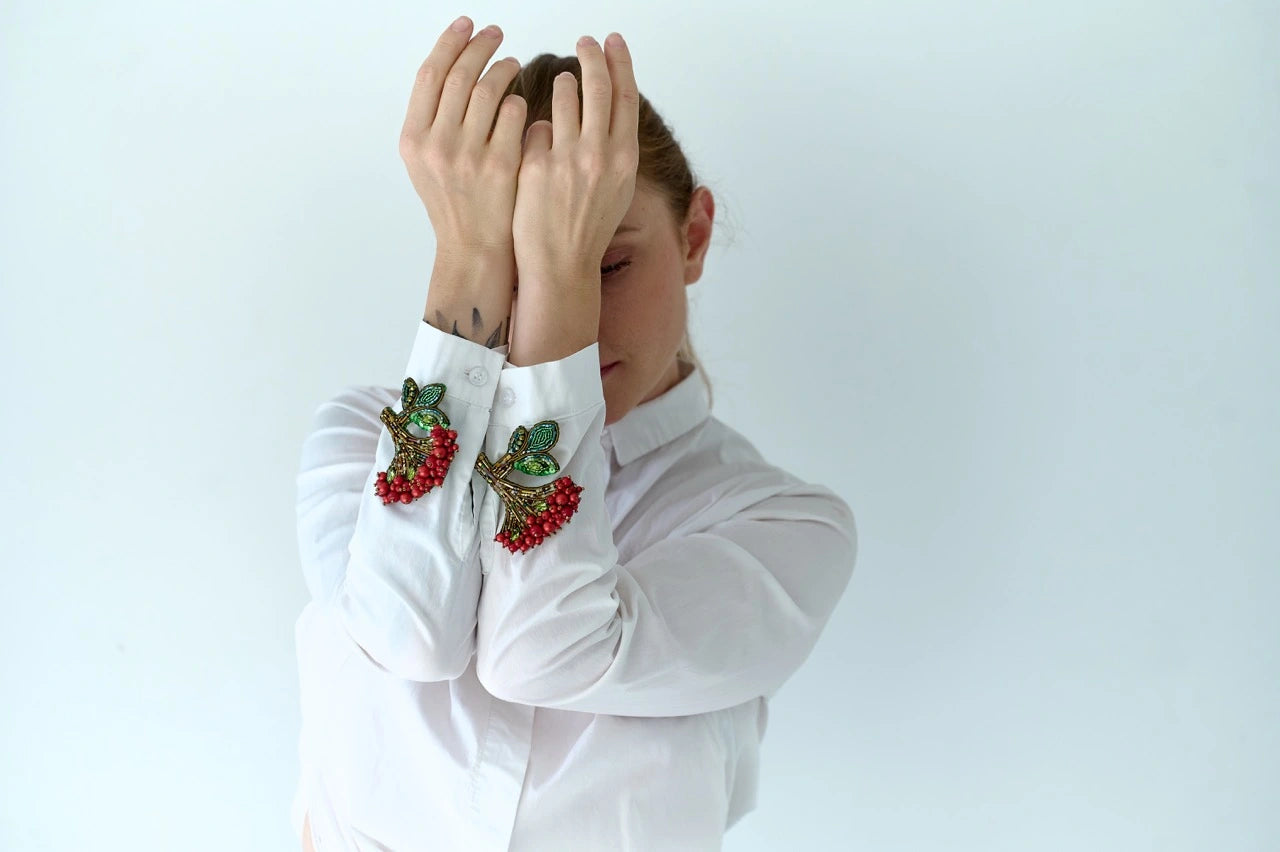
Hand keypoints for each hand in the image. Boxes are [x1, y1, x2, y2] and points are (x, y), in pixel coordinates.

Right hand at [399, 17, 526, 265]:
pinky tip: (522, 101)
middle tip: (495, 33)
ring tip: (512, 63)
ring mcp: (468, 155)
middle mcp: (436, 144)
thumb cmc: (453, 204)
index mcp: (413, 139)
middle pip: (459, 76)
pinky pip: (513, 116)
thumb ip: (432, 118)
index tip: (465, 25)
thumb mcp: (424, 162)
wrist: (473, 249)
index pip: (429, 75)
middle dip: (479, 47)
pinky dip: (518, 102)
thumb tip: (451, 65)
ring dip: (503, 69)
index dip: (448, 43)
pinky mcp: (500, 166)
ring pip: (488, 90)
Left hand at [511, 32, 638, 283]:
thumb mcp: (616, 189)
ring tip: (562, 82)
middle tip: (586, 42)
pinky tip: (537, 146)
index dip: (620, 63)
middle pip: (599, 86)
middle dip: (592, 56)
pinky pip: (535, 127)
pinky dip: (536, 130)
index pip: (626, 96)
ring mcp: (568, 159)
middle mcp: (600, 154)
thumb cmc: (587, 230)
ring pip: (564, 97)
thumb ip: (612, 149)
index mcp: (625, 159)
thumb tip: (602, 112)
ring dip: (563, 85)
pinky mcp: (536, 166)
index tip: (612, 42)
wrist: (562, 266)